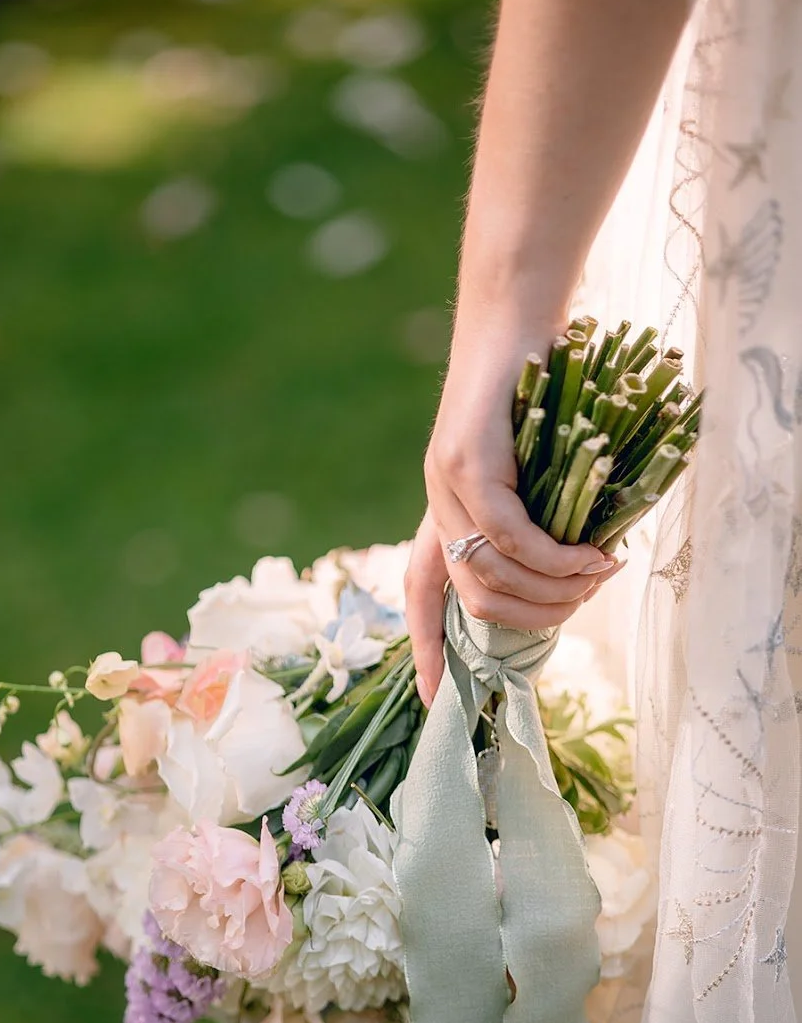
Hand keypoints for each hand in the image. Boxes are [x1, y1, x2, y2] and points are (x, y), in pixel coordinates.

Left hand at [407, 324, 623, 708]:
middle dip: (534, 620)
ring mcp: (444, 484)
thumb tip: (573, 581)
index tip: (435, 704)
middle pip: (472, 601)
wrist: (518, 318)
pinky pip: (509, 534)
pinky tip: (589, 557)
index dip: (425, 654)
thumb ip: (540, 524)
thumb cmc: (540, 393)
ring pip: (491, 573)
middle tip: (585, 603)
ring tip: (600, 576)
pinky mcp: (465, 460)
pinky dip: (554, 556)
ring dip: (553, 589)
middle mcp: (436, 506)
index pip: (422, 598)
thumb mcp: (540, 473)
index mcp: (444, 515)